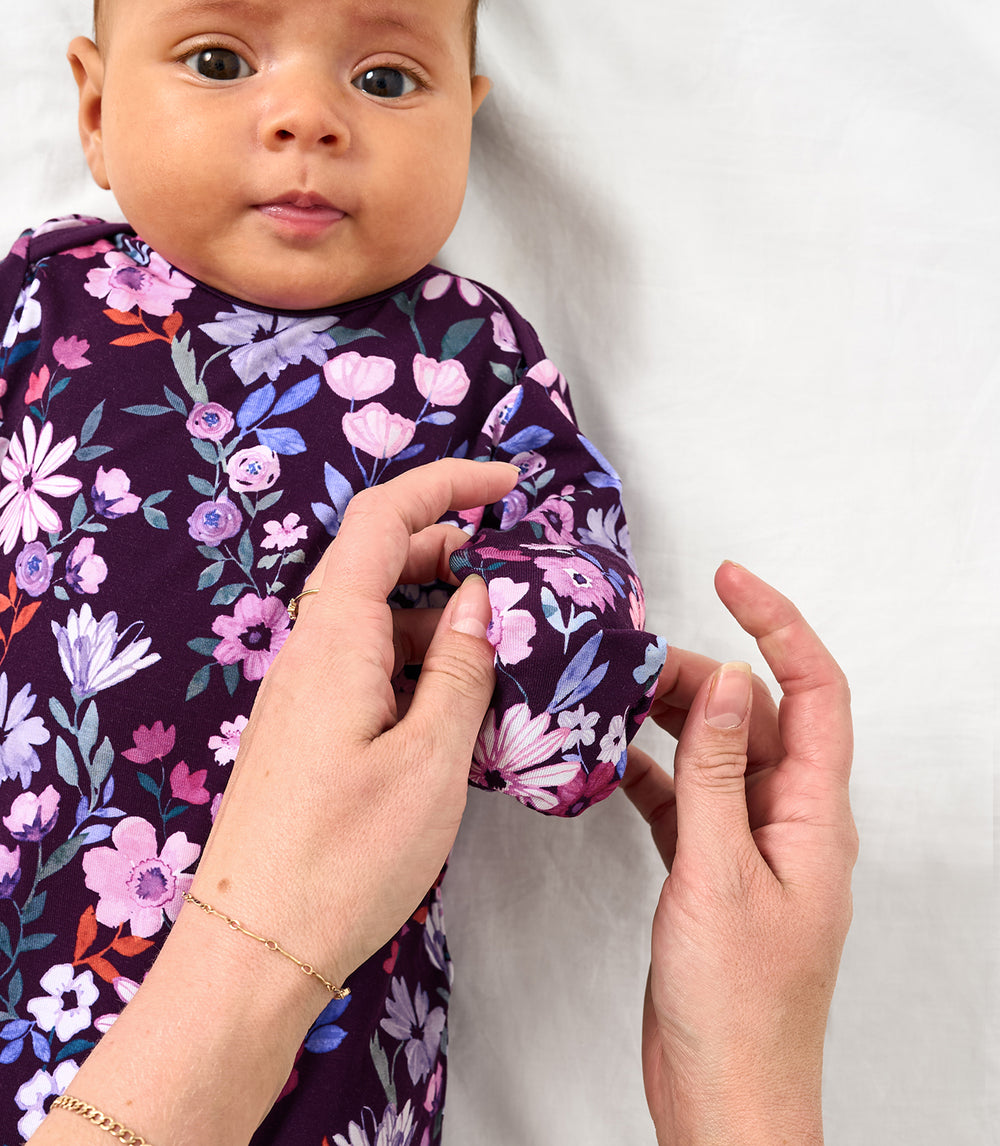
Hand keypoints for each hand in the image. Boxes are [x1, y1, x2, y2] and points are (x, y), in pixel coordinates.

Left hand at [194, 455, 518, 986]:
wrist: (253, 950)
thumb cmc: (344, 859)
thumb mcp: (430, 761)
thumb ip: (459, 667)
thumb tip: (479, 599)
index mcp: (335, 639)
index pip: (383, 518)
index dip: (446, 484)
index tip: (508, 483)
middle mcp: (310, 651)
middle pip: (375, 560)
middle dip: (448, 546)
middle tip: (516, 571)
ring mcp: (303, 691)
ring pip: (373, 617)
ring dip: (435, 611)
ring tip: (501, 644)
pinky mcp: (306, 730)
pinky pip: (364, 664)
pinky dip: (414, 659)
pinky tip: (456, 698)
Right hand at [623, 563, 856, 1145]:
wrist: (725, 1100)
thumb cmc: (738, 1004)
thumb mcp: (720, 873)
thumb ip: (719, 772)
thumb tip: (731, 679)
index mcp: (814, 814)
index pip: (816, 690)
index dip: (778, 623)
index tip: (729, 577)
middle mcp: (790, 819)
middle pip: (760, 715)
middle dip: (704, 673)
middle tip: (635, 657)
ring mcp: (750, 845)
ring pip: (717, 753)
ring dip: (671, 720)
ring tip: (614, 695)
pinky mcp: (712, 871)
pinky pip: (685, 798)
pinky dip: (650, 773)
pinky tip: (608, 761)